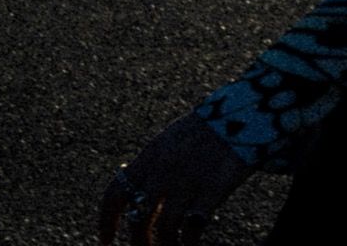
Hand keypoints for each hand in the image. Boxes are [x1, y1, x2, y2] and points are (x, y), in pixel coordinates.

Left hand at [98, 113, 246, 244]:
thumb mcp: (169, 141)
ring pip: (163, 230)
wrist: (241, 114)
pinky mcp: (212, 190)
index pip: (115, 192)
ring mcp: (187, 180)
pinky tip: (190, 244)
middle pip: (137, 219)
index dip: (105, 220)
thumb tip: (130, 188)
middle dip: (137, 242)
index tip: (105, 239)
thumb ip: (149, 165)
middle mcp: (164, 169)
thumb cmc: (203, 130)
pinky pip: (192, 230)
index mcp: (150, 155)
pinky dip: (188, 243)